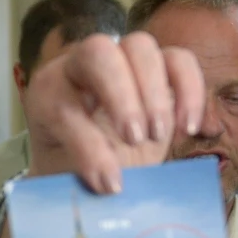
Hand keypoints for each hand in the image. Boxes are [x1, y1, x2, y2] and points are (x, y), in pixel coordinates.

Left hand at [23, 32, 204, 192]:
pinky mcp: (158, 67)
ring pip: (140, 47)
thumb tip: (111, 190)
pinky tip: (188, 128)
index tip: (109, 184)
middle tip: (135, 139)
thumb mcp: (65, 173)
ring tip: (157, 136)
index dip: (88, 147)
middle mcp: (79, 66)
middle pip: (98, 51)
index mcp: (47, 92)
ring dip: (154, 93)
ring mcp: (120, 59)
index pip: (63, 106)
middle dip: (121, 96)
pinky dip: (190, 90)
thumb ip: (80, 177)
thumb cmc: (72, 165)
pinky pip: (179, 60)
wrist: (91, 155)